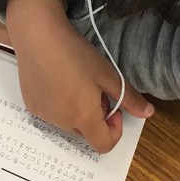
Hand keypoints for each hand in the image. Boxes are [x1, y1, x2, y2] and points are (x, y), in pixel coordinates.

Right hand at [8, 0, 152, 152]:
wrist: (37, 35)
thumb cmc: (75, 53)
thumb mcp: (108, 74)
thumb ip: (129, 98)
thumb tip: (148, 113)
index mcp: (84, 117)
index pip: (104, 145)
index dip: (115, 131)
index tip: (114, 108)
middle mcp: (61, 122)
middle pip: (86, 134)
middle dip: (95, 118)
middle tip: (94, 90)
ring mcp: (43, 115)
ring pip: (68, 124)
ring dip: (76, 112)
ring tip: (74, 83)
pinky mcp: (31, 106)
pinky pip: (51, 114)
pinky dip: (59, 106)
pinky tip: (56, 81)